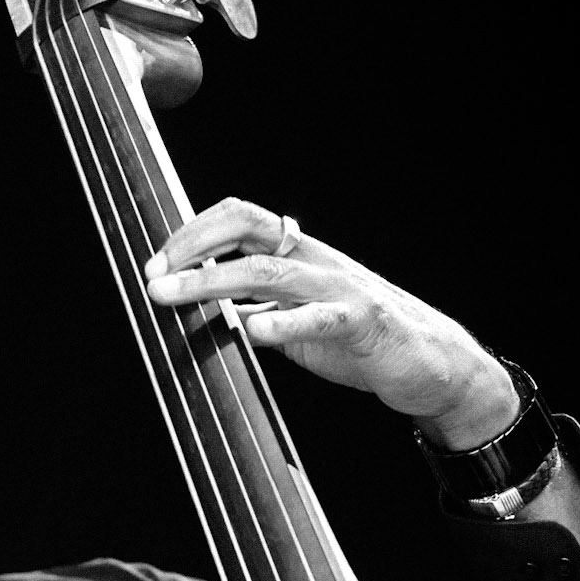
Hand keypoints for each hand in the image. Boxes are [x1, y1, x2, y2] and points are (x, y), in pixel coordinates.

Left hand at [144, 197, 519, 452]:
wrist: (426, 360)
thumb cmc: (356, 337)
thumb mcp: (292, 316)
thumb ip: (253, 304)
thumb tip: (201, 299)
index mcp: (296, 255)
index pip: (238, 219)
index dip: (193, 233)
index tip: (156, 263)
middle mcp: (314, 260)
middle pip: (246, 230)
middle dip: (192, 246)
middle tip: (153, 275)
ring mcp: (338, 287)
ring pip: (268, 273)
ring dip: (211, 283)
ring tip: (171, 297)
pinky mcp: (361, 322)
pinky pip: (318, 318)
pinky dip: (282, 323)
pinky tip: (251, 330)